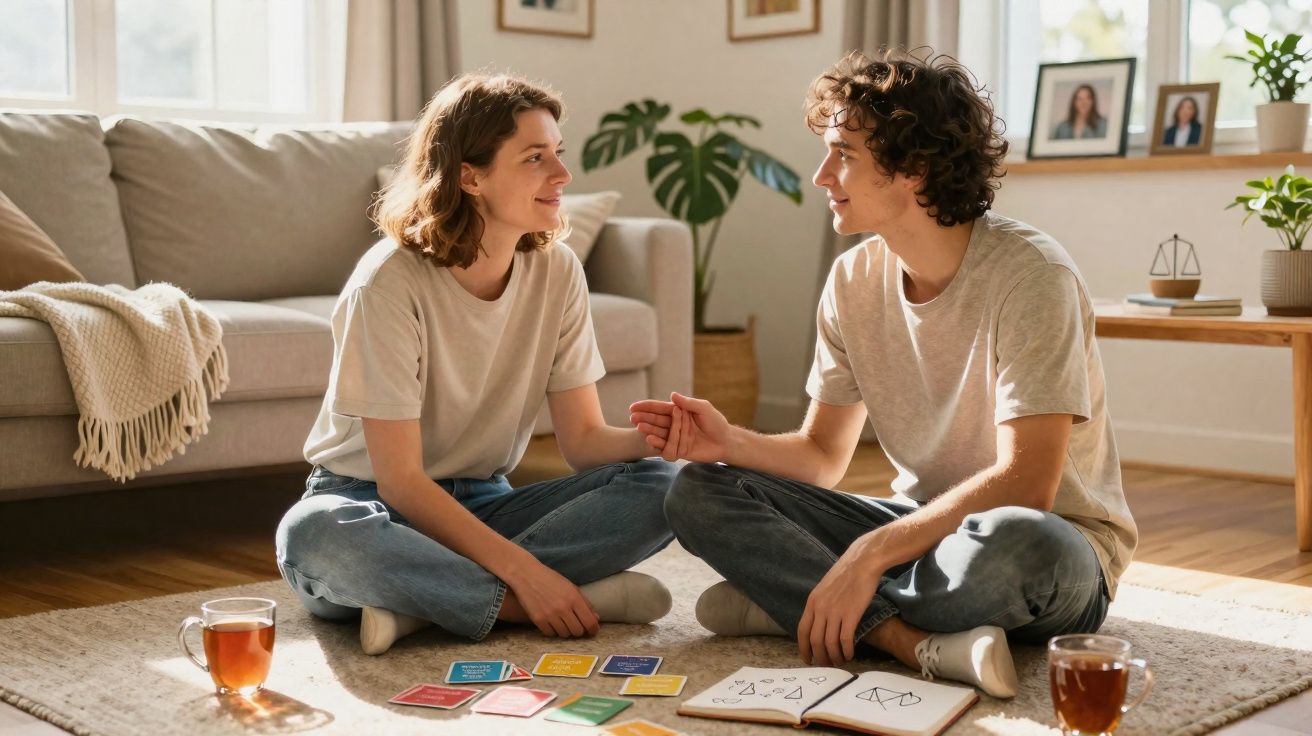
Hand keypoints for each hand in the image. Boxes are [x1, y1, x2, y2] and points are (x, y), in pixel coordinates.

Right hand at [503, 559, 598, 637]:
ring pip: (565, 635)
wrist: (526, 575)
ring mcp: (550, 615)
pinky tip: (552, 622)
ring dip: (566, 631)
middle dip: (579, 630)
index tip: (592, 630)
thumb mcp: (571, 586)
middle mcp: (563, 608)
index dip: (593, 629)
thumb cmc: (550, 579)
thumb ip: (585, 603)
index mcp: (574, 598)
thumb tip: (596, 619)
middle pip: (578, 631)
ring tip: (563, 622)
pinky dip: (553, 631)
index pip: (589, 622)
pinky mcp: (538, 620)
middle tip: (576, 625)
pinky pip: (551, 634)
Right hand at [628, 392, 731, 462]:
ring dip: (649, 430)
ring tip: (640, 428)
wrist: (726, 441)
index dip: (646, 407)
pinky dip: (658, 443)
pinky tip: (650, 439)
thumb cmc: (716, 423)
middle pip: (656, 421)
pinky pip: (666, 447)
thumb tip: (672, 394)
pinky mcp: (679, 450)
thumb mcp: (704, 408)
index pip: (659, 409)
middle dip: (644, 419)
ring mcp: (676, 438)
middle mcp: (674, 425)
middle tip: (633, 418)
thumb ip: (689, 403)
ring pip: (659, 433)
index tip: (633, 407)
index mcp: (678, 412)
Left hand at [797, 541, 883, 666]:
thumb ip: (820, 604)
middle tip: (827, 665)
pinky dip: (846, 651)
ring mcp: (835, 611)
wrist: (863, 562)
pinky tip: (850, 654)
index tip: (808, 659)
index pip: (802, 631)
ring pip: (829, 643)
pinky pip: (845, 640)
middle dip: (820, 657)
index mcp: (812, 601)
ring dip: (834, 657)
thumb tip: (821, 623)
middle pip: (815, 641)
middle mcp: (820, 608)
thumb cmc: (847, 573)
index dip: (804, 648)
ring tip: (840, 662)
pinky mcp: (850, 614)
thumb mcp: (825, 588)